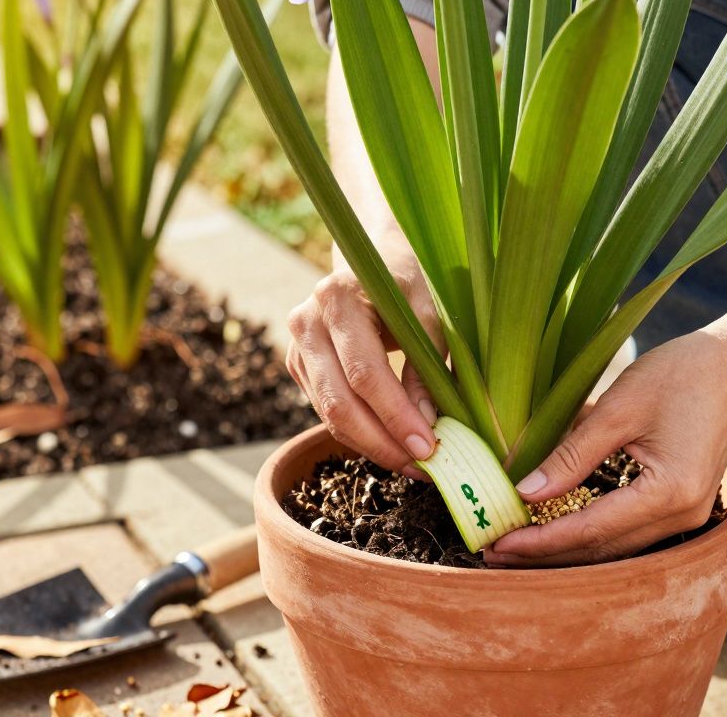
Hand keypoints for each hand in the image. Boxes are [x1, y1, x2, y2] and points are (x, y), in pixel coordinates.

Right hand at [286, 258, 443, 477]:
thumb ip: (427, 363)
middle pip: (340, 403)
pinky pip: (327, 411)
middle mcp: (307, 322)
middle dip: (383, 443)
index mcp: (338, 298)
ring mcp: (296, 346)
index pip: (365, 373)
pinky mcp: (298, 366)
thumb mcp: (427, 312)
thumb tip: (428, 421)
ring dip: (373, 446)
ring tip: (414, 462)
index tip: (430, 448)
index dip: (396, 416)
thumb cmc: (406, 283)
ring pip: (330, 415)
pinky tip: (392, 444)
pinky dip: (360, 434)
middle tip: (423, 467)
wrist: (371, 259)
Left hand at [486, 330, 726, 566]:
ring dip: (565, 550)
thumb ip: (572, 454)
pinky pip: (628, 533)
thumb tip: (525, 491)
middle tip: (493, 553)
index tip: (496, 543)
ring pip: (614, 548)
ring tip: (515, 547)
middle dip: (545, 555)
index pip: (590, 529)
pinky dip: (589, 534)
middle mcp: (683, 515)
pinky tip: (555, 529)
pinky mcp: (682, 507)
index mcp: (669, 492)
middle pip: (601, 549)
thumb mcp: (618, 408)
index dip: (539, 540)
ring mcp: (688, 516)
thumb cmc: (681, 374)